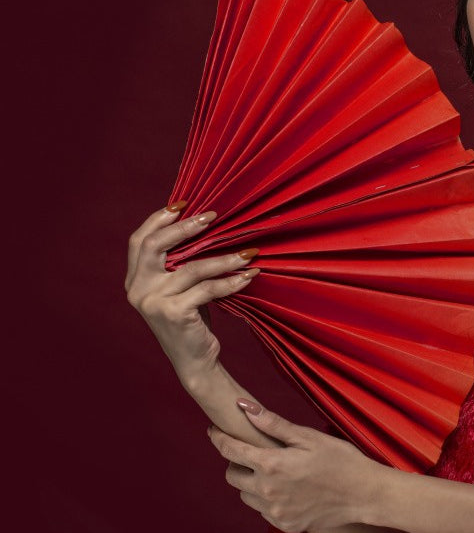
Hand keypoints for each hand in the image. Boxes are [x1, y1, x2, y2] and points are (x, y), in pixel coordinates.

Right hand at [125, 202, 258, 380]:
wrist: (194, 360)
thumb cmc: (192, 317)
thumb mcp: (180, 287)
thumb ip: (178, 262)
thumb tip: (204, 222)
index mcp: (135, 279)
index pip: (139, 240)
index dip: (159, 218)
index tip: (184, 203)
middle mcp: (137, 289)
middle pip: (155, 245)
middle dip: (186, 227)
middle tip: (214, 216)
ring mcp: (152, 302)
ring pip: (192, 267)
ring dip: (225, 258)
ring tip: (249, 253)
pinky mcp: (173, 313)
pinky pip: (208, 289)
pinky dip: (231, 281)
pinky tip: (249, 276)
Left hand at [208, 400, 382, 532]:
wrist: (364, 494)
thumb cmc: (341, 461)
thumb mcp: (308, 437)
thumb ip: (273, 424)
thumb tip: (244, 408)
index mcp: (272, 465)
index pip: (230, 451)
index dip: (218, 438)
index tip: (214, 431)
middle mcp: (268, 492)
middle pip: (232, 476)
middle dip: (237, 462)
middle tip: (253, 451)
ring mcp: (275, 512)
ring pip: (245, 496)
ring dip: (251, 482)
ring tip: (273, 470)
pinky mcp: (285, 525)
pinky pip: (262, 511)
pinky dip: (266, 498)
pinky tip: (286, 488)